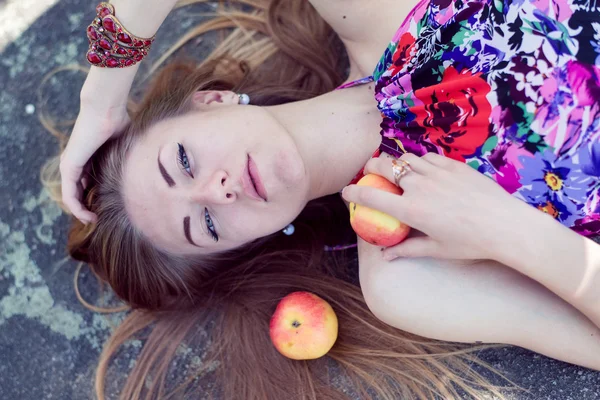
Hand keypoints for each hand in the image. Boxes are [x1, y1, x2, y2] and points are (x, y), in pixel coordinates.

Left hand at [59, 104, 129, 223]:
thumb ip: (127, 158)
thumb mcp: (124, 146)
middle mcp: (75, 163)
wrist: (106, 110)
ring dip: (80, 212)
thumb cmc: (118, 121)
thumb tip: (148, 166)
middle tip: (99, 219)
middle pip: (77, 192)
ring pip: (71, 196)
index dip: (95, 197)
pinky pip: (69, 194)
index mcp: (87, 158)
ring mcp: (70, 165)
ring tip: (93, 222)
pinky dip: (76, 208)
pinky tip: (87, 217)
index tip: (107, 209)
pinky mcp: (69, 167)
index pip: (86, 183)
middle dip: (87, 208)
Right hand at [342, 153, 528, 260]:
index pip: (371, 197)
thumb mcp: (437, 249)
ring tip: (398, 173)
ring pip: (405, 159)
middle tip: (369, 173)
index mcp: (410, 209)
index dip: (353, 193)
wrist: (506, 225)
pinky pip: (427, 157)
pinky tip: (424, 171)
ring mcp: (436, 172)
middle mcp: (418, 186)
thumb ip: (407, 249)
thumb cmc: (471, 242)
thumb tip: (385, 255)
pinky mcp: (453, 165)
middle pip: (383, 167)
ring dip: (396, 165)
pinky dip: (419, 162)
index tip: (347, 193)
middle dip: (370, 168)